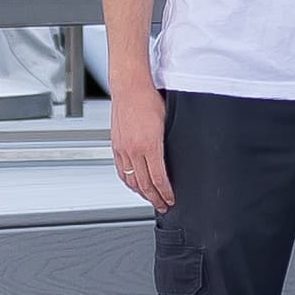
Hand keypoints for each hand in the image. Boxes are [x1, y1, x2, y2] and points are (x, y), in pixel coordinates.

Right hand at [110, 79, 173, 212]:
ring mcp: (122, 149)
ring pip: (131, 180)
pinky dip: (128, 182)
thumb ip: (170, 141)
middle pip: (144, 184)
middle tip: (163, 206)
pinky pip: (121, 171)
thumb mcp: (168, 121)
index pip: (159, 178)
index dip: (165, 192)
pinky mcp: (116, 146)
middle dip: (155, 198)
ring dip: (141, 193)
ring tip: (151, 199)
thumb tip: (179, 155)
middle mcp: (133, 150)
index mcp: (149, 145)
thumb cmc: (150, 100)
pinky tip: (134, 185)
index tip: (171, 199)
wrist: (129, 88)